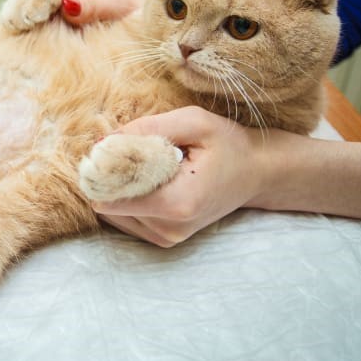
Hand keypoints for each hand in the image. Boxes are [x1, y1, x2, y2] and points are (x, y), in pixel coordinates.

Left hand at [91, 107, 265, 246]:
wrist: (258, 173)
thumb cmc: (229, 144)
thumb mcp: (193, 122)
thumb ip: (148, 129)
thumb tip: (103, 142)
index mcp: (177, 203)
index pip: (112, 198)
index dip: (102, 174)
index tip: (106, 150)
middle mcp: (170, 228)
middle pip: (110, 205)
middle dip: (110, 178)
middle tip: (127, 153)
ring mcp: (167, 237)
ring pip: (114, 213)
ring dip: (119, 188)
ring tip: (145, 167)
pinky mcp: (164, 239)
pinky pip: (126, 219)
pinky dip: (128, 199)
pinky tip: (148, 181)